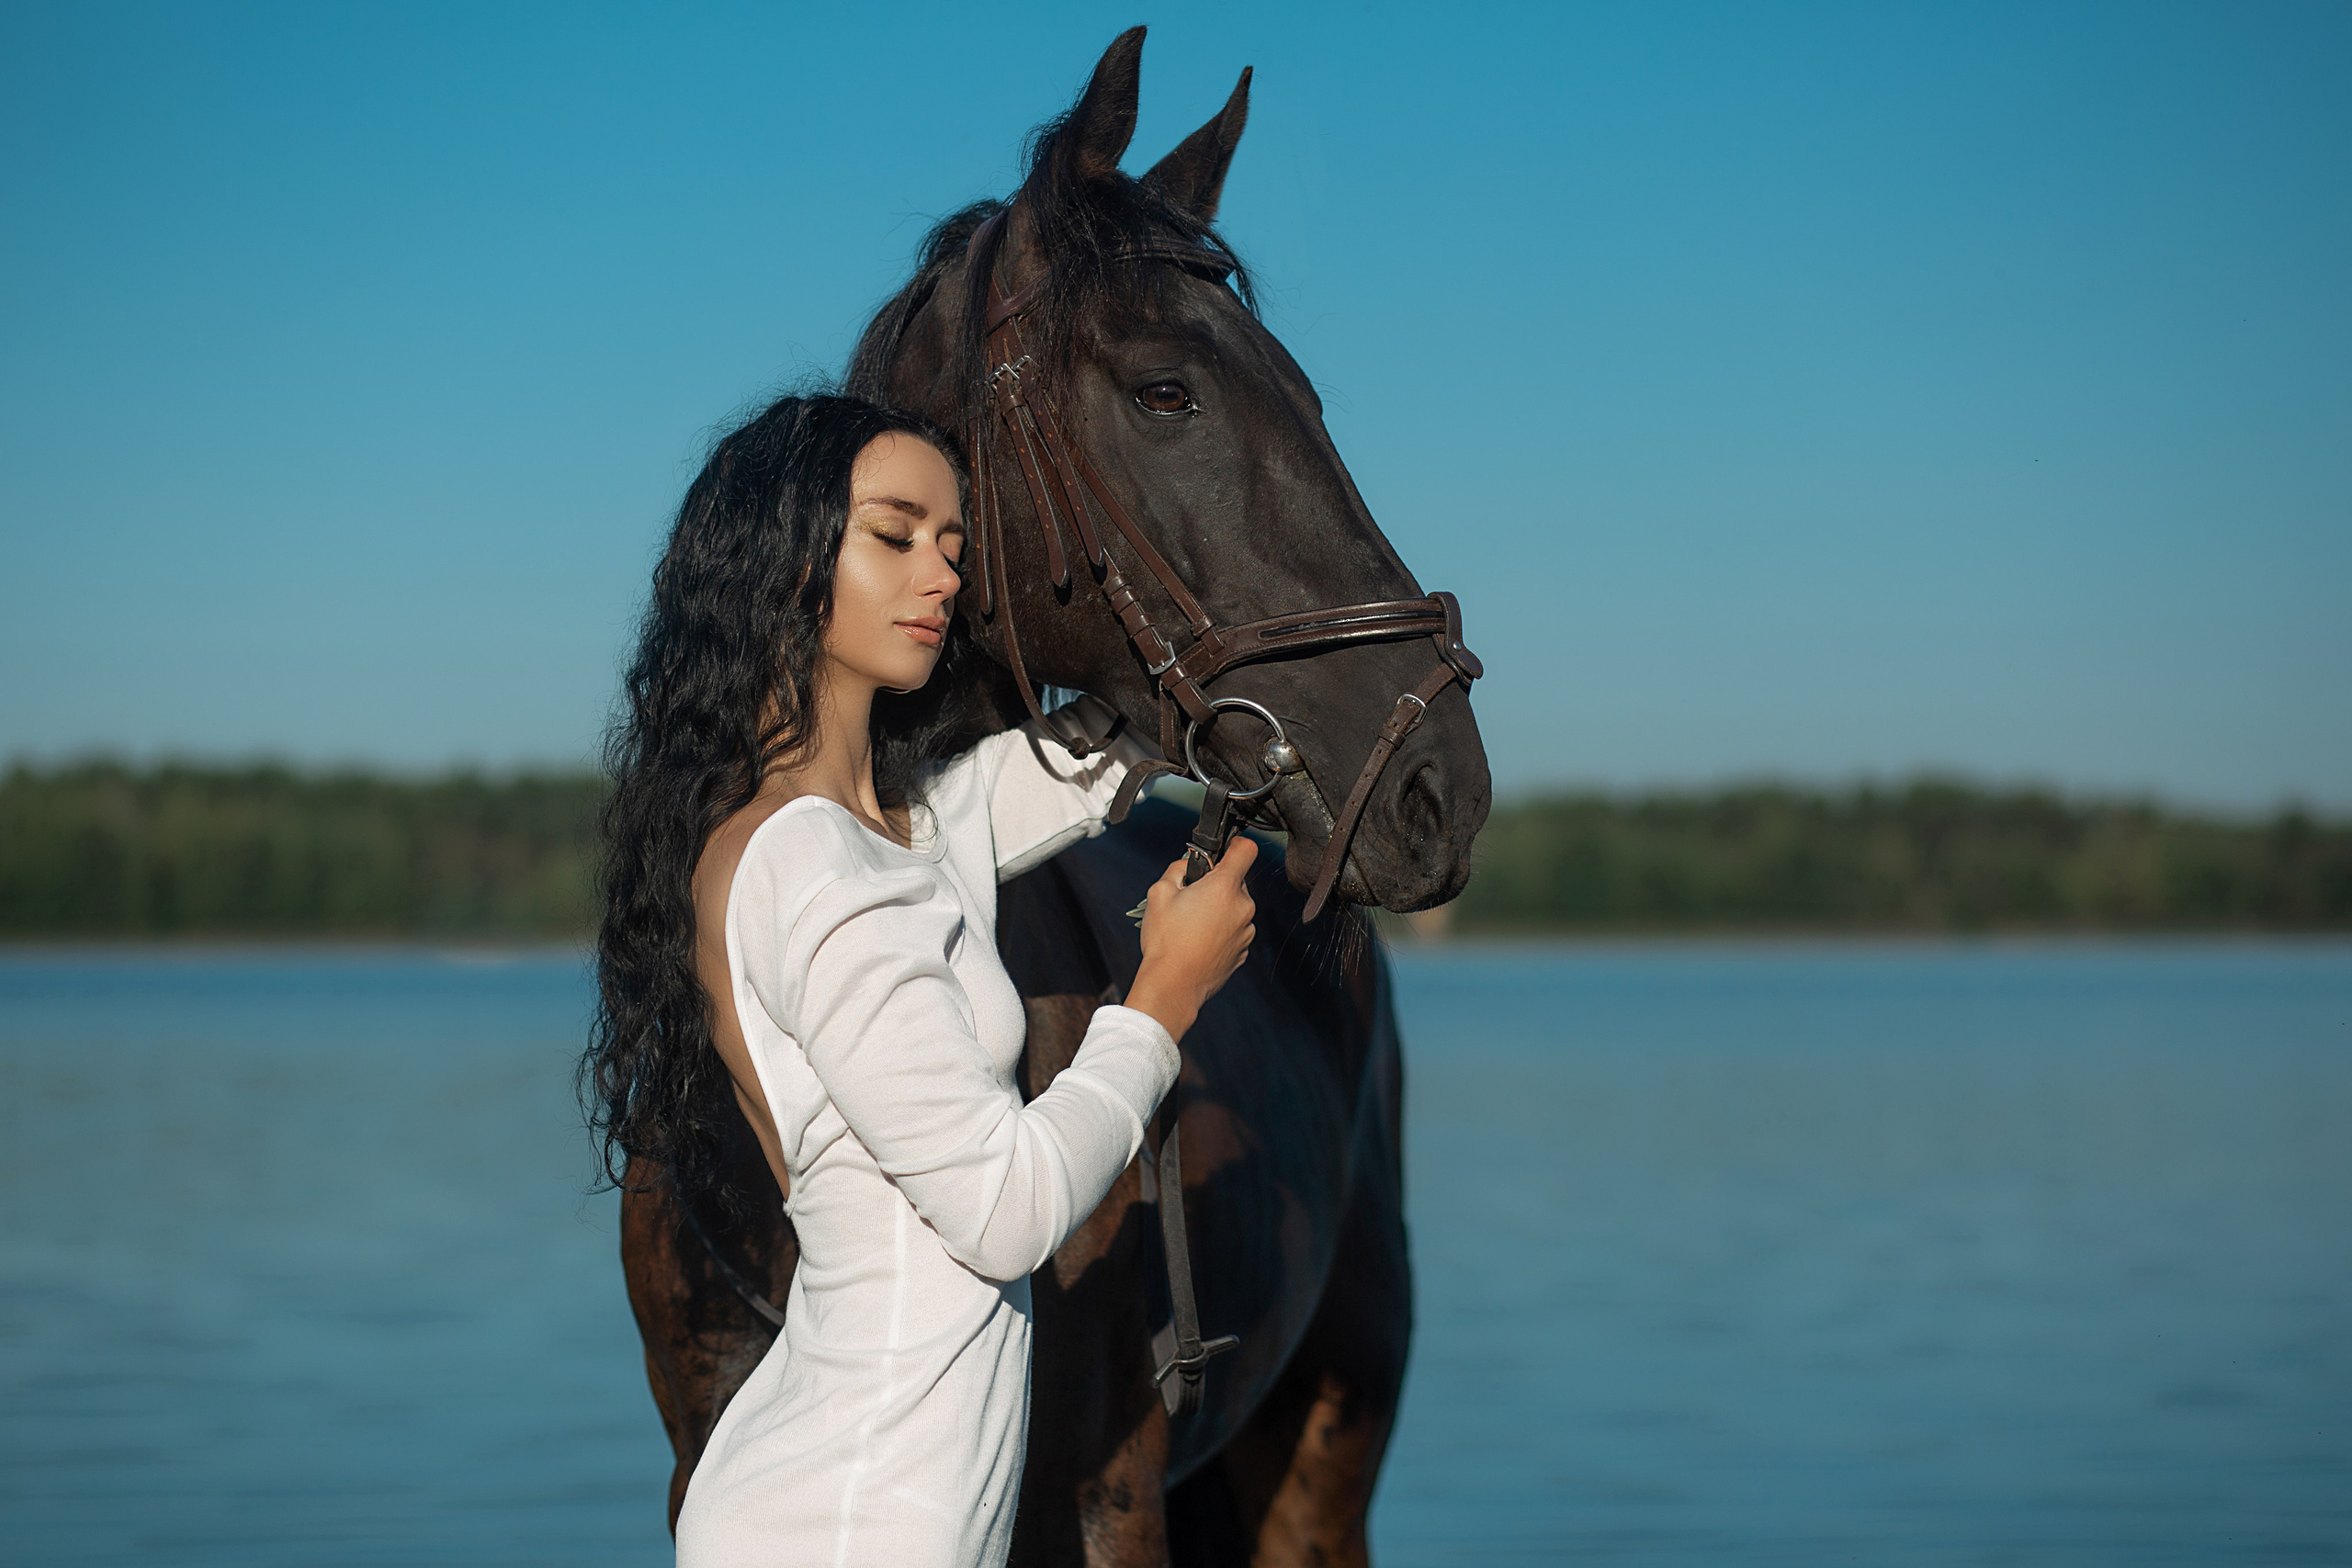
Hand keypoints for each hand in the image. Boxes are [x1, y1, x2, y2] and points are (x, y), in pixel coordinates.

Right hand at [1125, 835, 1257, 1042]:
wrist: (1173, 985)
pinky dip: (1221, 931)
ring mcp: (1246, 930)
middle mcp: (1243, 906)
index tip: (1223, 851)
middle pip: (1236, 882)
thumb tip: (1189, 866)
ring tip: (1191, 926)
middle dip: (1216, 885)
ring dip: (1219, 909)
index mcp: (1224, 886)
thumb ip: (1178, 868)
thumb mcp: (1159, 892)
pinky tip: (1199, 942)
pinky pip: (1234, 930)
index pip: (1246, 850)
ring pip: (1235, 907)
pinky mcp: (1243, 951)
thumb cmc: (1166, 939)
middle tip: (1189, 899)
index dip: (1235, 844)